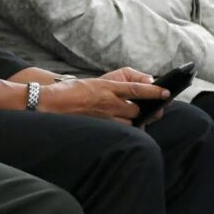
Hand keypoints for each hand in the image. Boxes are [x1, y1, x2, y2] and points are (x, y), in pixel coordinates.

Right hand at [38, 70, 162, 122]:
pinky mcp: (97, 127)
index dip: (154, 91)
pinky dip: (123, 131)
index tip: (167, 93)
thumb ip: (114, 86)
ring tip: (137, 120)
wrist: (46, 103)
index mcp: (107, 87)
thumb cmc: (69, 92)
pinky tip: (124, 131)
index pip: (137, 89)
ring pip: (128, 123)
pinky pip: (117, 132)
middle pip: (135, 110)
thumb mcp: (93, 82)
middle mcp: (107, 102)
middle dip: (145, 111)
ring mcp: (102, 116)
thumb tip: (134, 87)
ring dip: (134, 123)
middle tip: (154, 111)